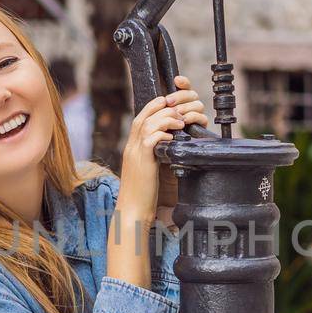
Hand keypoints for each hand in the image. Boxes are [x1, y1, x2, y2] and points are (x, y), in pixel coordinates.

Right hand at [119, 75, 208, 220]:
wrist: (132, 210)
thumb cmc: (142, 193)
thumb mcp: (147, 170)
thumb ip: (154, 156)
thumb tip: (168, 147)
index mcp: (132, 148)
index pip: (140, 119)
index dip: (153, 107)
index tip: (167, 102)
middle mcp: (131, 147)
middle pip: (143, 117)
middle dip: (161, 108)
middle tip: (177, 109)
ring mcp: (134, 154)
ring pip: (147, 125)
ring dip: (165, 119)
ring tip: (180, 122)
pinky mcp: (141, 162)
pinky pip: (150, 140)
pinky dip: (162, 134)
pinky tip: (172, 137)